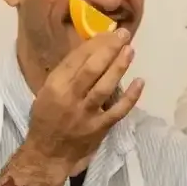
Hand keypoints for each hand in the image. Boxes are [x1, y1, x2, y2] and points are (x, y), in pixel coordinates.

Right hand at [26, 29, 144, 164]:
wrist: (48, 153)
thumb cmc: (47, 119)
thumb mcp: (47, 92)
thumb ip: (67, 73)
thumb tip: (90, 49)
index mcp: (54, 86)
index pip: (76, 59)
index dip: (94, 43)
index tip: (108, 32)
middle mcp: (69, 98)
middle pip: (91, 69)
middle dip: (108, 49)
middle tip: (123, 35)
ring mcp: (85, 114)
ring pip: (104, 87)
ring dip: (119, 67)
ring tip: (130, 50)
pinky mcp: (99, 128)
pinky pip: (118, 111)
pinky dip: (130, 97)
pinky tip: (140, 82)